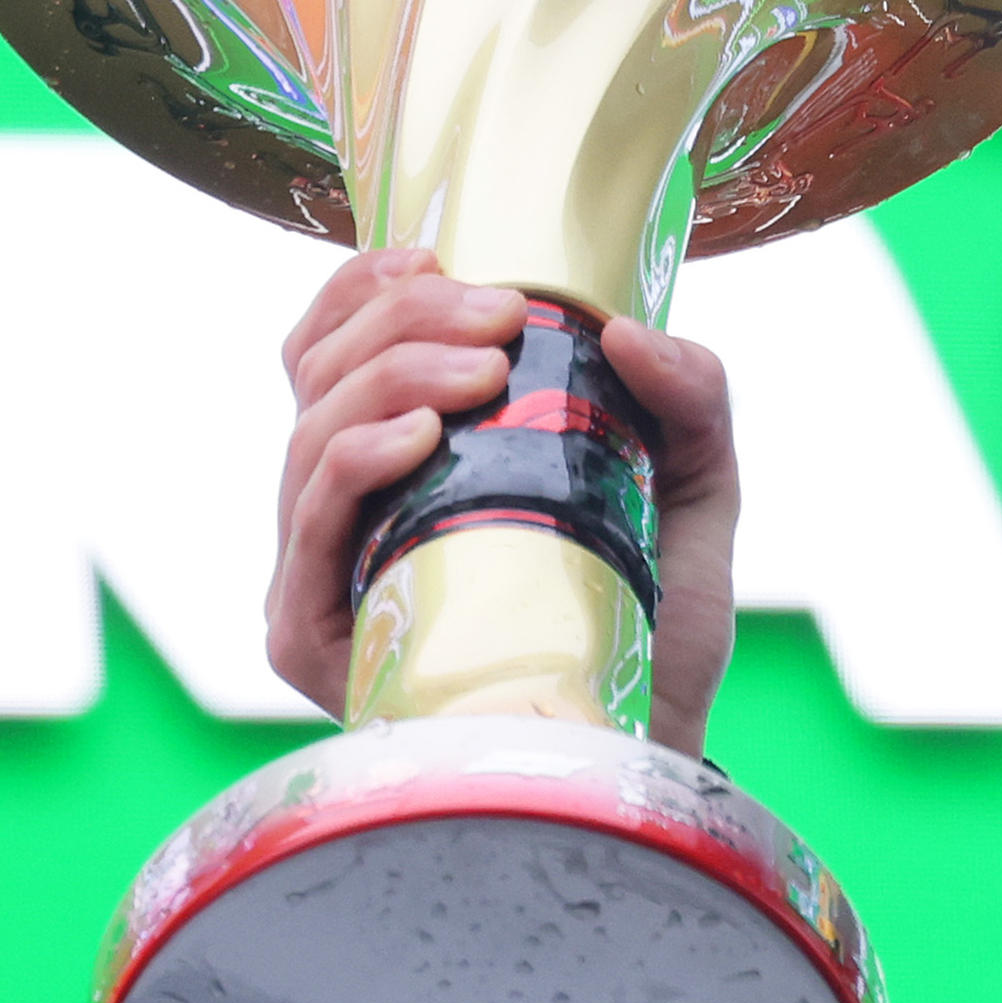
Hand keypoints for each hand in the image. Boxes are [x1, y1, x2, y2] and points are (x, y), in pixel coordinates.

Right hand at [267, 249, 745, 756]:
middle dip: (403, 319)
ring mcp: (322, 573)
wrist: (651, 746)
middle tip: (500, 315)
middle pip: (319, 373)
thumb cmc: (654, 621)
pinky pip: (313, 522)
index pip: (337, 350)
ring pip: (310, 433)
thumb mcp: (691, 488)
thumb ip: (688, 398)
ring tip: (480, 365)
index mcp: (406, 461)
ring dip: (391, 375)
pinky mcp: (312, 638)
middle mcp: (348, 511)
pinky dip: (357, 459)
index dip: (366, 288)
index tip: (437, 256)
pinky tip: (421, 436)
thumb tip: (631, 329)